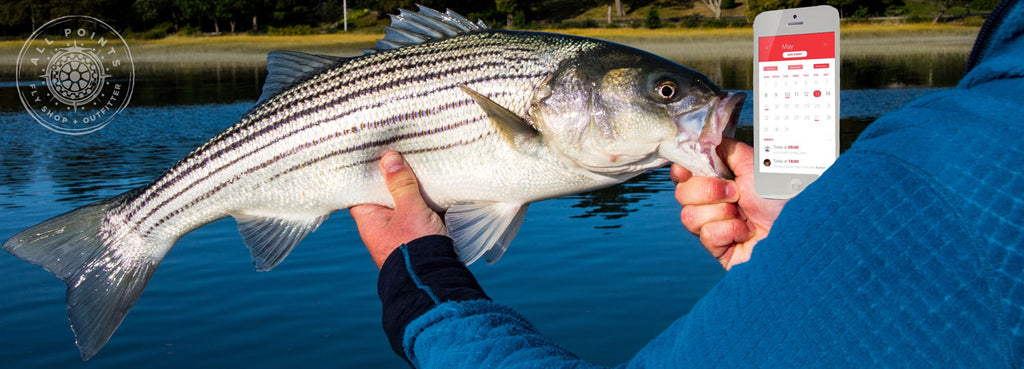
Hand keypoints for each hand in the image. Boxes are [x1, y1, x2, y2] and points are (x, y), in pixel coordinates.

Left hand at [351, 152, 447, 268]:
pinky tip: (433, 183)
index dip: (368, 170)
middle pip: (383, 193)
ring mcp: (397, 231)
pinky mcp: (415, 235)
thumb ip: (401, 183)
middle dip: (394, 176)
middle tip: (401, 151)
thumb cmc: (416, 247)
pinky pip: (416, 212)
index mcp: (368, 218)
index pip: (361, 188)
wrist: (434, 281)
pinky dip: (423, 200)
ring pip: (401, 202)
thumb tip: (389, 158)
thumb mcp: (410, 209)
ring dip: (411, 188)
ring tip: (418, 162)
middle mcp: (379, 225)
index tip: (376, 151)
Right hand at [671, 138, 786, 269]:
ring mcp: (712, 227)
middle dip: (710, 191)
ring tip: (744, 214)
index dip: (683, 171)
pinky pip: (707, 235)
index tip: (692, 169)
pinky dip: (729, 230)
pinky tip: (745, 232)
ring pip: (689, 216)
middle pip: (681, 194)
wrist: (797, 225)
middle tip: (737, 193)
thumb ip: (723, 149)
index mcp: (716, 181)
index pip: (681, 174)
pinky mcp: (717, 249)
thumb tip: (701, 141)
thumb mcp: (751, 162)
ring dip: (722, 212)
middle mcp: (710, 204)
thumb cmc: (779, 195)